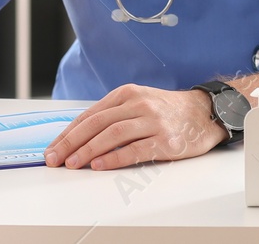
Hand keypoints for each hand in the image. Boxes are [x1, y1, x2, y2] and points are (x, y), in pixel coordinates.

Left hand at [43, 84, 225, 170]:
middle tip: (55, 158)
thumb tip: (79, 136)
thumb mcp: (138, 102)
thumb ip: (113, 114)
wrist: (205, 112)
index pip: (90, 114)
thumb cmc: (167, 110)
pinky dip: (114, 158)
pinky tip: (99, 165)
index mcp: (127, 94)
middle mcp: (139, 104)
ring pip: (113, 134)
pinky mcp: (165, 140)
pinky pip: (135, 150)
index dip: (68, 133)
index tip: (53, 148)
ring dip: (88, 150)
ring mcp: (153, 122)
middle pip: (97, 123)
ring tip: (72, 164)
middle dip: (71, 142)